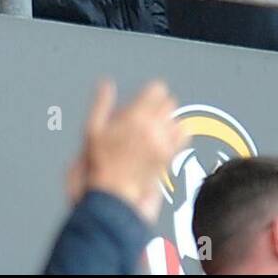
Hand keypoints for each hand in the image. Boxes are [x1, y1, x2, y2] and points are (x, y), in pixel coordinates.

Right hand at [65, 80, 189, 223]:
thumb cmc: (101, 164)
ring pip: (177, 118)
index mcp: (135, 117)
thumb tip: (105, 84)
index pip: (157, 89)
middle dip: (159, 105)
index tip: (146, 98)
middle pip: (169, 102)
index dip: (151, 92)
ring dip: (168, 120)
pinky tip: (166, 138)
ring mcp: (164, 143)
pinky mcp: (170, 156)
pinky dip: (178, 134)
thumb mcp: (92, 129)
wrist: (114, 192)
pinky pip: (184, 136)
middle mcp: (153, 127)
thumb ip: (101, 103)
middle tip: (148, 114)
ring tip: (156, 128)